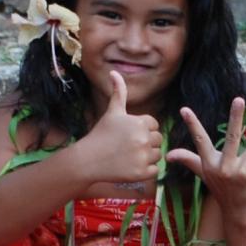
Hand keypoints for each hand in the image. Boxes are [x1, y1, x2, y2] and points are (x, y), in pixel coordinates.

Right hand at [78, 71, 165, 188]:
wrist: (88, 160)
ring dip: (146, 157)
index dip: (142, 130)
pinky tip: (130, 166)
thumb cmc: (101, 134)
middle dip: (145, 143)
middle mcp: (143, 138)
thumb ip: (119, 93)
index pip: (154, 125)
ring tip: (128, 156)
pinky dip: (145, 171)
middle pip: (158, 140)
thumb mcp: (112, 112)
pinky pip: (155, 170)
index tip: (128, 134)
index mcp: (139, 122)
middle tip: (127, 147)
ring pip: (157, 155)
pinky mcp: (141, 173)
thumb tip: (114, 72)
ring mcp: (142, 156)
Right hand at [169, 98, 245, 226]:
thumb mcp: (205, 175)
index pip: (200, 140)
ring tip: (245, 176)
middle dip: (236, 115)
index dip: (193, 124)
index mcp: (210, 164)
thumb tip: (168, 156)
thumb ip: (189, 160)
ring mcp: (240, 171)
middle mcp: (223, 167)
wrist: (241, 214)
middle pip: (232, 136)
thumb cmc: (223, 190)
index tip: (184, 109)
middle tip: (239, 99)